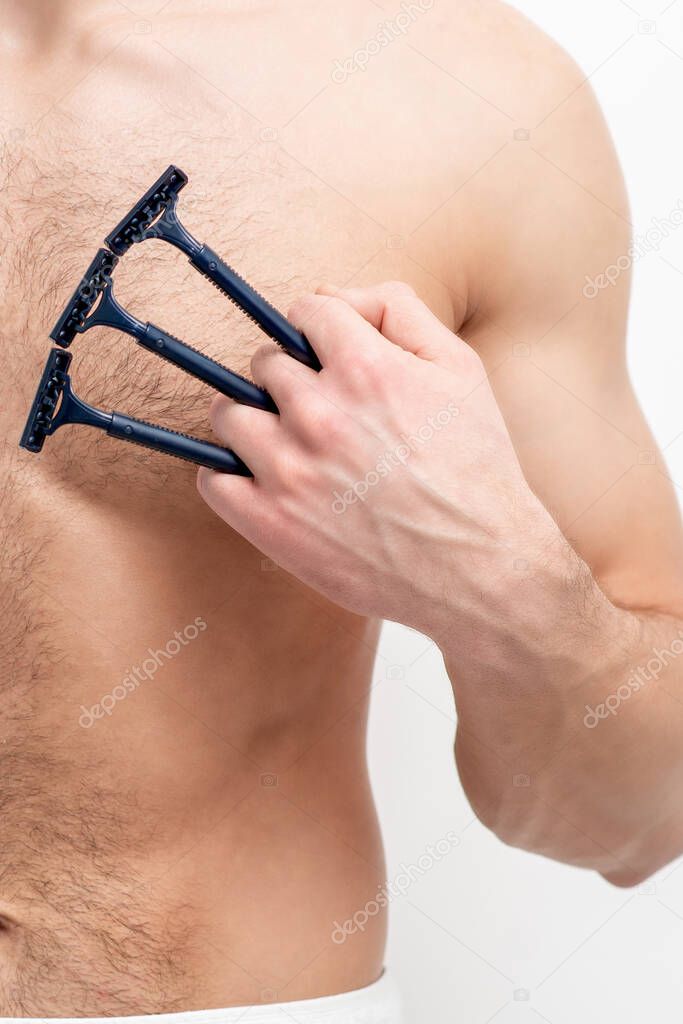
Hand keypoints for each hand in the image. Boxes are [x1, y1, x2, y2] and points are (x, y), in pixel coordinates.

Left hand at [197, 282, 555, 637]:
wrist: (480, 568)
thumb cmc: (475, 467)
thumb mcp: (461, 369)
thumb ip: (399, 312)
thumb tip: (333, 296)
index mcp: (366, 368)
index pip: (305, 312)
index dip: (318, 328)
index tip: (325, 353)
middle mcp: (320, 414)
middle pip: (263, 363)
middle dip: (288, 376)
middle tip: (317, 407)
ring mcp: (289, 471)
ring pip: (228, 414)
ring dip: (251, 420)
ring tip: (285, 442)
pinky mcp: (270, 524)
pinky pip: (212, 479)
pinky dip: (229, 475)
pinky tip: (263, 480)